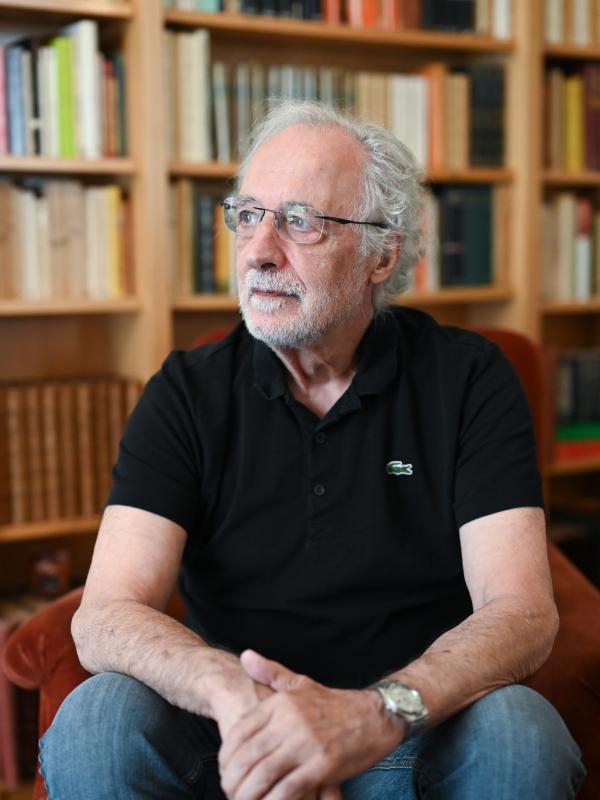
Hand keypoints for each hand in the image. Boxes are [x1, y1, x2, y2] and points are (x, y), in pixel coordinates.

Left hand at [218, 650, 404, 799]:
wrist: (377, 715)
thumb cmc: (335, 703)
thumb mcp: (301, 683)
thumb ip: (270, 672)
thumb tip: (244, 656)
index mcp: (281, 703)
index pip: (240, 731)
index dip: (225, 756)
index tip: (224, 771)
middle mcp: (290, 721)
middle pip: (247, 756)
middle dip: (232, 780)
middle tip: (229, 791)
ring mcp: (306, 744)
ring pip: (263, 775)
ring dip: (247, 795)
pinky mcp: (323, 765)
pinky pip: (288, 789)